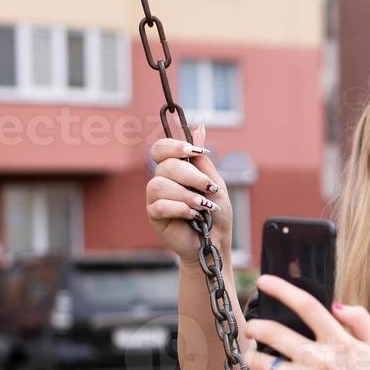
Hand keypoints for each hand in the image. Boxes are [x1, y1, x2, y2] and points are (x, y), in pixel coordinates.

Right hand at [144, 125, 231, 264]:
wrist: (215, 241)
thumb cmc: (215, 214)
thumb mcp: (215, 182)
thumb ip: (202, 160)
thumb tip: (198, 128)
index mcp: (175, 170)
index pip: (161, 148)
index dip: (174, 146)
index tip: (196, 152)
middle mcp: (162, 181)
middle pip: (165, 166)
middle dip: (191, 176)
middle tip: (209, 189)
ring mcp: (155, 198)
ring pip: (159, 184)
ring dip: (186, 195)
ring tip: (202, 207)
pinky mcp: (154, 215)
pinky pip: (159, 205)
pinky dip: (180, 209)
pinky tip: (193, 216)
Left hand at [243, 275, 369, 369]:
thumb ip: (361, 319)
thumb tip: (336, 305)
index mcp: (340, 342)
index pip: (307, 305)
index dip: (281, 289)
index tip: (264, 281)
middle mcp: (321, 361)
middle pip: (273, 333)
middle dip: (255, 327)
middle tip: (251, 328)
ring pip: (262, 363)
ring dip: (252, 358)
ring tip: (254, 358)